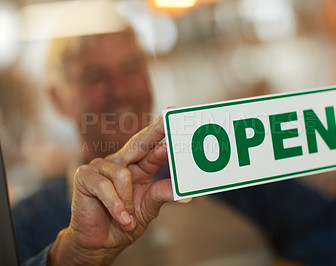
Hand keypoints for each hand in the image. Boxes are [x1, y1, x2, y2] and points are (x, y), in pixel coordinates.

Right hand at [48, 116, 173, 264]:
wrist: (100, 243)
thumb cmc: (124, 223)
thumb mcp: (148, 208)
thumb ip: (162, 195)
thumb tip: (187, 194)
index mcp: (139, 167)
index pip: (153, 146)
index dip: (162, 130)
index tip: (174, 116)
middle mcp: (122, 162)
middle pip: (140, 142)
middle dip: (155, 130)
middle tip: (169, 119)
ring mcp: (102, 166)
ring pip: (123, 174)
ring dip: (128, 202)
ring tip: (128, 218)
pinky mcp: (85, 175)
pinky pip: (105, 185)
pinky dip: (116, 205)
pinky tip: (121, 217)